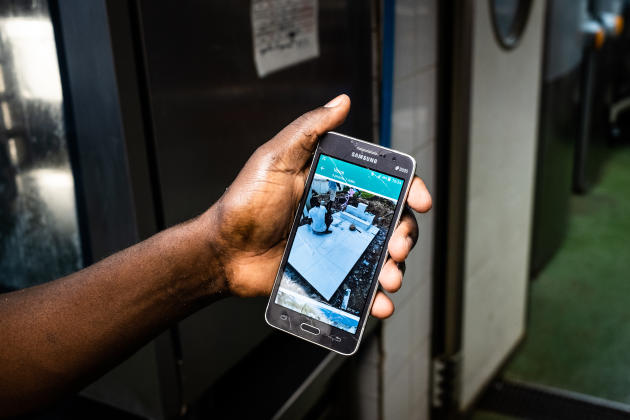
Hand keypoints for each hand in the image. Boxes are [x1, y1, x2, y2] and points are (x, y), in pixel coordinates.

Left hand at [205, 94, 431, 317]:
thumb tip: (341, 101)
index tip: (420, 201)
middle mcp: (340, 215)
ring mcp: (335, 248)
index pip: (382, 185)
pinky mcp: (327, 276)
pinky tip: (380, 304)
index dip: (409, 191)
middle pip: (390, 223)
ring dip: (395, 268)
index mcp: (334, 186)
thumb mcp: (275, 159)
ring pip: (380, 257)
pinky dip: (375, 298)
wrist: (223, 252)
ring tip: (390, 278)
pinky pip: (359, 287)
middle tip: (398, 247)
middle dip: (405, 235)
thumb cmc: (245, 202)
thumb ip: (308, 131)